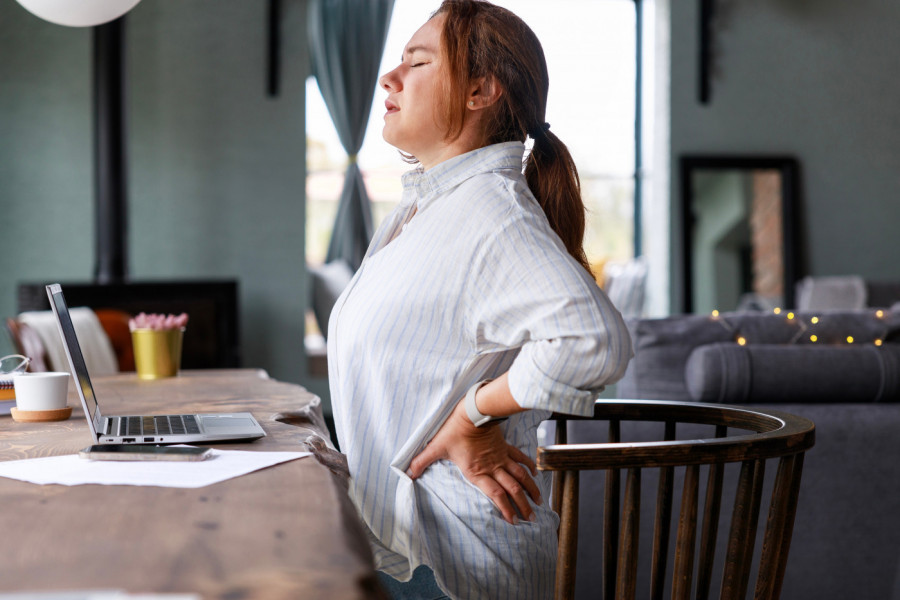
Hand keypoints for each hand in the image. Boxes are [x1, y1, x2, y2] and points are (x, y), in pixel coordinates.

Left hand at [406, 400, 541, 523]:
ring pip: (520, 476)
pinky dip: (528, 467)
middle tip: (531, 519)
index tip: (514, 521)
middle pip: (512, 490)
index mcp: (477, 472)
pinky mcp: (505, 447)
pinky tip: (534, 474)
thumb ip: (422, 461)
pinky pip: (520, 459)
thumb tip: (406, 473)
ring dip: (530, 489)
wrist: (473, 410)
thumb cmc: (454, 429)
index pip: (495, 495)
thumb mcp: (436, 446)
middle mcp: (492, 467)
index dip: (506, 509)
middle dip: (523, 505)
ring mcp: (501, 457)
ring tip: (538, 502)